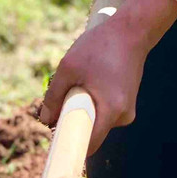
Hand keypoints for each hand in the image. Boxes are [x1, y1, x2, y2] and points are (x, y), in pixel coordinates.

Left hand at [39, 0, 176, 155]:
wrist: (131, 31)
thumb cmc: (100, 46)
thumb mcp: (69, 67)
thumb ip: (54, 95)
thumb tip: (45, 120)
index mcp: (111, 110)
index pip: (88, 145)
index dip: (68, 146)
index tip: (53, 140)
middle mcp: (124, 116)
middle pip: (91, 133)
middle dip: (73, 122)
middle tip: (63, 98)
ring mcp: (128, 111)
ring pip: (96, 122)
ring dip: (83, 110)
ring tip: (82, 82)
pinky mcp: (127, 104)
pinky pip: (104, 113)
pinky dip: (93, 103)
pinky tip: (93, 80)